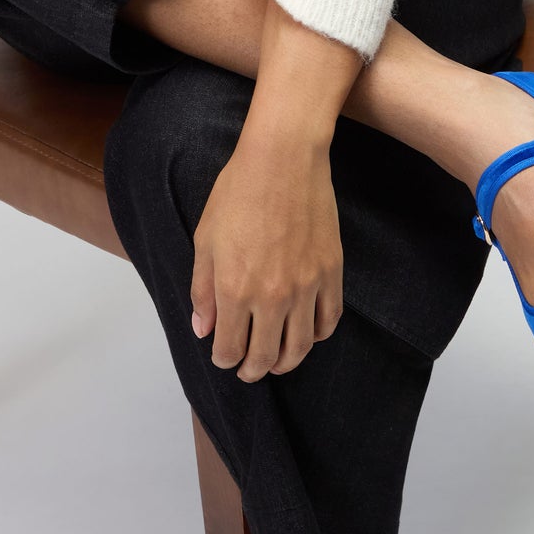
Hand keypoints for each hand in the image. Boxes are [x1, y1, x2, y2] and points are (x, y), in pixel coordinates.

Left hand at [190, 126, 344, 381]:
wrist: (284, 160)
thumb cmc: (237, 193)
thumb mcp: (206, 241)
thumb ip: (203, 291)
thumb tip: (203, 330)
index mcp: (235, 290)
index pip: (230, 349)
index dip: (224, 360)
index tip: (223, 357)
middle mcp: (272, 296)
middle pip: (266, 356)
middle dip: (253, 371)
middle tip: (249, 372)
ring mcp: (306, 287)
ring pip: (299, 347)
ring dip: (286, 362)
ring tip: (278, 363)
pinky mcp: (331, 273)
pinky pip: (328, 320)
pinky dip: (317, 336)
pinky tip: (306, 336)